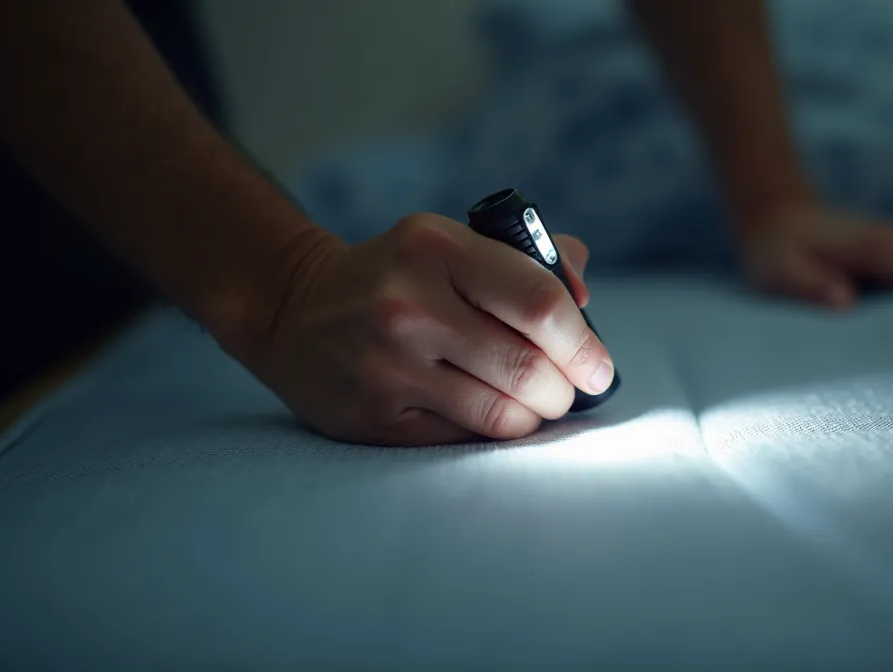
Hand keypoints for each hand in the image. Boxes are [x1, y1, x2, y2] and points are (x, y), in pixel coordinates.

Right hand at [239, 214, 613, 445]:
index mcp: (436, 248)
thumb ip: (528, 261)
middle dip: (562, 389)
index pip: (539, 303)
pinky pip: (463, 441)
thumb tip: (585, 299)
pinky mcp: (375, 417)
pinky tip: (484, 414)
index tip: (598, 368)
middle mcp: (409, 305)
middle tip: (563, 390)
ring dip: (532, 416)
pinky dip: (490, 434)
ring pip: (502, 415)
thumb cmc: (399, 275)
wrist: (293, 309)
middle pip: (527, 369)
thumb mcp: (451, 243)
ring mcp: (388, 365)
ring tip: (529, 403)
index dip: (584, 344)